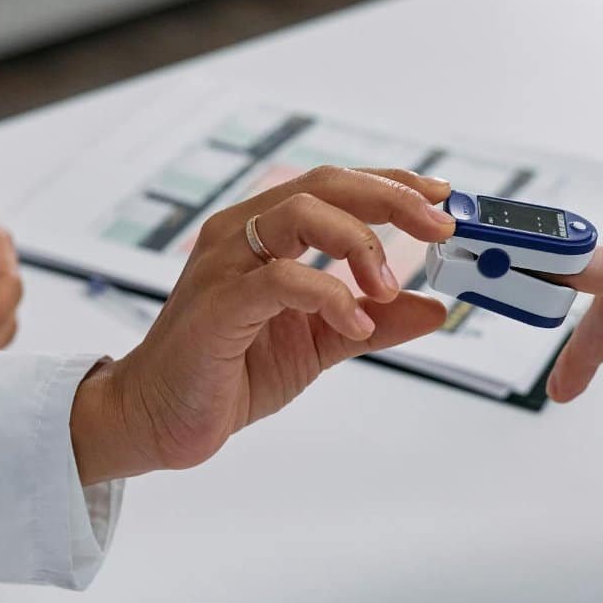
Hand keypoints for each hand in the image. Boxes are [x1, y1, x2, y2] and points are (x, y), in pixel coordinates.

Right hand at [71, 166, 454, 483]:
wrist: (161, 418)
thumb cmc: (230, 371)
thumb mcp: (321, 342)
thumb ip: (375, 321)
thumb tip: (434, 308)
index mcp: (266, 233)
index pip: (338, 186)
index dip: (392, 184)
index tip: (441, 200)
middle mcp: (243, 234)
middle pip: (326, 185)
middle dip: (391, 199)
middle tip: (439, 228)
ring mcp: (226, 265)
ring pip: (302, 215)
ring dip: (361, 245)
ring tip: (389, 290)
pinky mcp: (217, 306)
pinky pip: (280, 279)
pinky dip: (330, 296)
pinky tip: (356, 325)